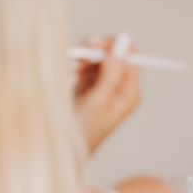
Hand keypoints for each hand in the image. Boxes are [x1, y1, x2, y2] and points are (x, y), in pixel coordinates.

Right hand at [73, 34, 140, 154]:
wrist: (62, 150)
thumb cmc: (81, 132)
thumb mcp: (97, 100)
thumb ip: (112, 71)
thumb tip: (124, 42)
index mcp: (128, 92)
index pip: (130, 56)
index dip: (113, 46)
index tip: (93, 46)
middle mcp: (118, 88)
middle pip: (113, 54)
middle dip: (95, 52)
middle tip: (77, 59)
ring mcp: (103, 87)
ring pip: (98, 59)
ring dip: (83, 60)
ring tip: (72, 72)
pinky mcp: (88, 88)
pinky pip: (86, 68)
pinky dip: (77, 67)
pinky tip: (70, 77)